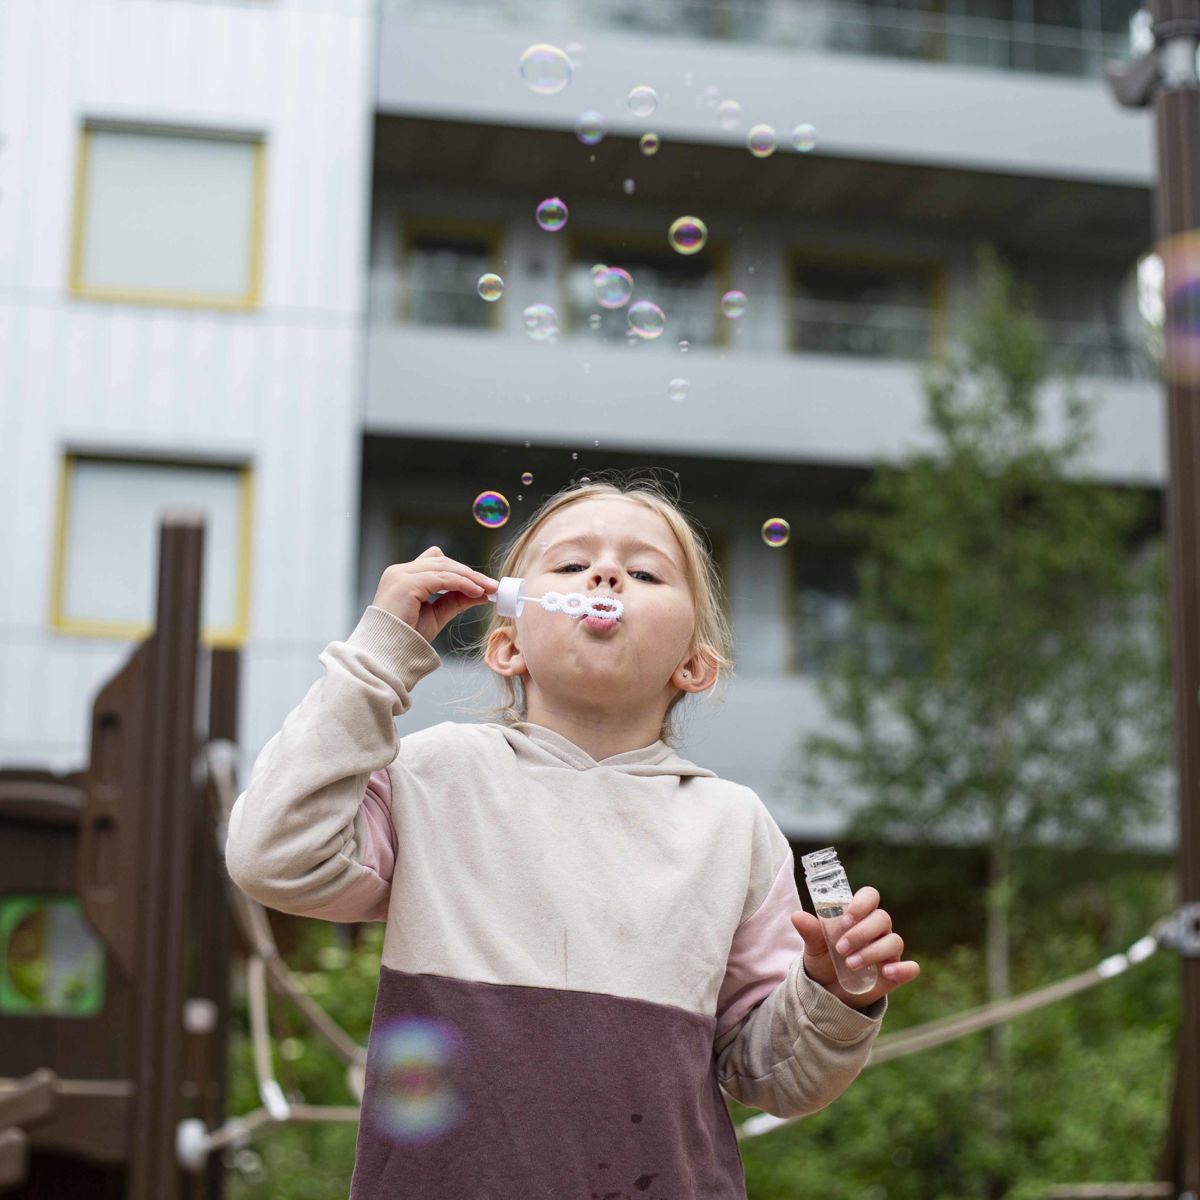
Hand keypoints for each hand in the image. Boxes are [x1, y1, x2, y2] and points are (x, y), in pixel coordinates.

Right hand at [371, 547, 499, 644]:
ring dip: (470, 577)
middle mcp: (400, 571)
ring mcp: (401, 575)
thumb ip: (455, 601)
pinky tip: (477, 592)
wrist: (386, 655)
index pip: (436, 563)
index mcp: (403, 577)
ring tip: (489, 589)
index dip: (459, 571)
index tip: (482, 584)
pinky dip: (462, 583)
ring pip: (444, 567)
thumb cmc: (406, 639)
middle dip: (469, 573)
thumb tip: (481, 593)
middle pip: (442, 561)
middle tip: (493, 586)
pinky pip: (442, 578)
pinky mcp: (406, 583)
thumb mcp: (436, 615)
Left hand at [790, 887, 919, 1009]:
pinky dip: (903, 969)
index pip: (870, 896)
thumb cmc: (824, 960)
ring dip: (873, 952)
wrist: (828, 992)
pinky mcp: (895, 974)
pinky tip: (887, 972)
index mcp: (859, 916)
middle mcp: (877, 930)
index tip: (845, 919)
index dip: (861, 904)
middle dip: (861, 932)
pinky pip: (910, 968)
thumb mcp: (814, 946)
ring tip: (850, 964)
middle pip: (882, 919)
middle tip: (840, 948)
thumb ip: (810, 931)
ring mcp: (888, 951)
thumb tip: (796, 916)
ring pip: (894, 941)